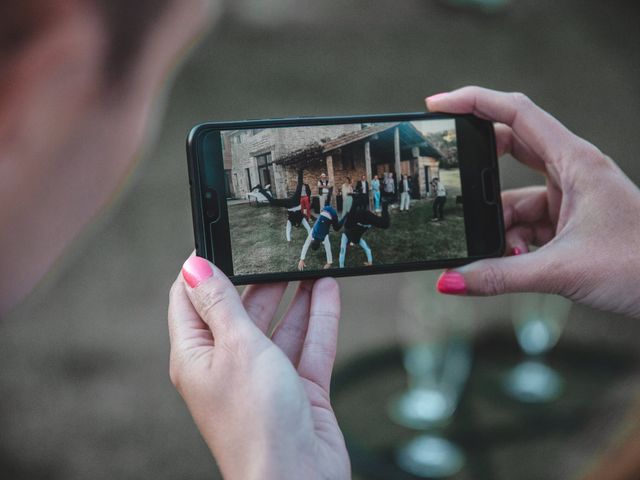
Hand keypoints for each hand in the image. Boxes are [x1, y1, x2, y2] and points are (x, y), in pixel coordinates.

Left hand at [168, 257, 349, 478]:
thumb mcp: (236, 347)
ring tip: (306, 265)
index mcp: (197, 357)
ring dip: (293, 296)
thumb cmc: (257, 422)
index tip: (219, 240)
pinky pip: (308, 345)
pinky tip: (327, 291)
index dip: (202, 270)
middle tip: (273, 251)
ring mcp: (266, 378)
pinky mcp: (298, 389)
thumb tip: (195, 267)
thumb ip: (222, 304)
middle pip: (240, 311)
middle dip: (257, 281)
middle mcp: (229, 366)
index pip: (190, 302)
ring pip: (278, 326)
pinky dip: (318, 319)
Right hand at [427, 86, 639, 317]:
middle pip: (509, 149)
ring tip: (501, 256)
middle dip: (478, 172)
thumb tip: (451, 281)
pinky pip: (527, 223)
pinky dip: (514, 244)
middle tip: (450, 182)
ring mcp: (571, 197)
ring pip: (515, 199)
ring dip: (499, 227)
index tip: (438, 105)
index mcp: (576, 161)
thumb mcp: (562, 269)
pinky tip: (517, 264)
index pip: (516, 114)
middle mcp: (572, 172)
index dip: (474, 102)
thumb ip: (501, 276)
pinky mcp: (570, 221)